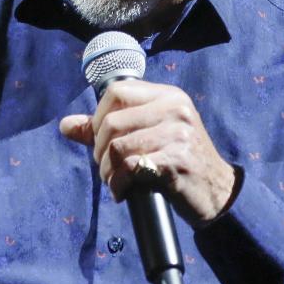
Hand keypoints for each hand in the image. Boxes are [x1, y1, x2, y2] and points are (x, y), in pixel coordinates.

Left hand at [60, 80, 238, 224]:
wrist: (217, 191)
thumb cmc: (178, 162)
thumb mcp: (148, 136)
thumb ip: (107, 128)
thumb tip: (66, 125)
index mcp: (167, 96)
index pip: (116, 92)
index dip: (98, 117)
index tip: (101, 141)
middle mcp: (175, 109)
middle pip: (112, 122)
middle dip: (99, 150)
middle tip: (107, 168)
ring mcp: (178, 134)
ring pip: (118, 147)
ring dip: (107, 172)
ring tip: (115, 181)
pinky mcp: (177, 160)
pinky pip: (131, 167)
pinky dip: (119, 183)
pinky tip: (123, 191)